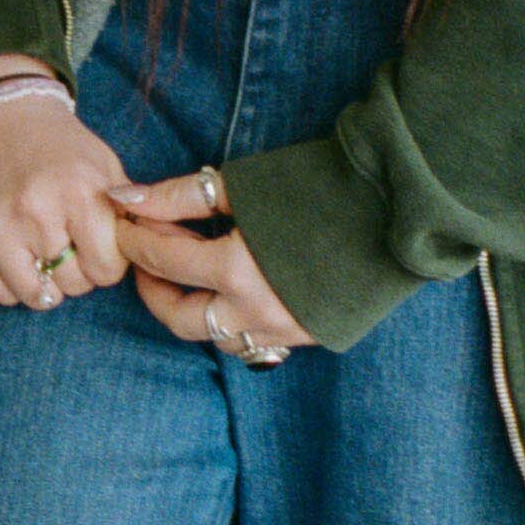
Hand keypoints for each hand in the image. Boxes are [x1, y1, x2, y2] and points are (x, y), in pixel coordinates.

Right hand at [0, 69, 142, 312]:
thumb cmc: (58, 146)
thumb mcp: (105, 166)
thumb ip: (127, 213)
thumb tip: (148, 254)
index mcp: (77, 192)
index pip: (107, 270)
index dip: (107, 261)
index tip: (97, 245)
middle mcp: (34, 213)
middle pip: (73, 285)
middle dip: (77, 271)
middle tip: (67, 243)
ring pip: (38, 297)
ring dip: (46, 282)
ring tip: (42, 251)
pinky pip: (0, 294)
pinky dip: (12, 282)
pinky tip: (15, 253)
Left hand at [105, 167, 315, 365]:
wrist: (401, 207)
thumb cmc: (324, 184)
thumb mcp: (246, 183)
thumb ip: (178, 196)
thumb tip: (125, 198)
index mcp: (238, 270)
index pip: (162, 258)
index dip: (135, 236)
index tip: (123, 219)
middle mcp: (255, 312)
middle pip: (177, 317)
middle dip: (151, 287)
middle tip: (144, 257)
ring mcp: (283, 331)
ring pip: (214, 337)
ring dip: (191, 309)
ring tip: (186, 272)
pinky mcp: (306, 337)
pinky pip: (251, 341)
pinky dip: (229, 318)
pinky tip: (229, 290)